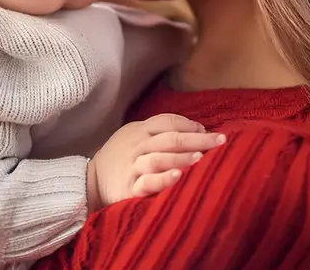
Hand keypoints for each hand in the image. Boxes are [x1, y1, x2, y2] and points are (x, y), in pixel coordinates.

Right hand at [87, 113, 225, 210]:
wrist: (90, 181)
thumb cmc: (120, 157)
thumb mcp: (134, 136)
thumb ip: (159, 132)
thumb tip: (196, 129)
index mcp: (140, 130)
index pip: (168, 122)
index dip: (189, 124)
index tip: (209, 131)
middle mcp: (138, 146)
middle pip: (170, 138)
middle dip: (197, 139)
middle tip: (220, 141)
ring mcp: (133, 166)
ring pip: (159, 158)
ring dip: (182, 157)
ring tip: (202, 157)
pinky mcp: (129, 188)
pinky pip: (147, 183)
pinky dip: (162, 179)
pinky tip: (178, 177)